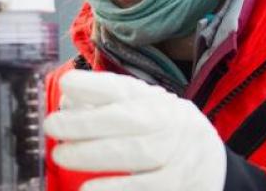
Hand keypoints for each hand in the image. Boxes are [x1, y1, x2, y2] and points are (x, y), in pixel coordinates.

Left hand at [44, 70, 226, 190]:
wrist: (213, 166)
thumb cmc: (160, 135)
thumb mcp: (139, 112)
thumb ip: (105, 108)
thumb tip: (67, 105)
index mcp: (153, 100)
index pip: (123, 88)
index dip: (94, 85)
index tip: (66, 86)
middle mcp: (169, 122)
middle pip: (127, 119)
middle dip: (85, 122)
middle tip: (52, 127)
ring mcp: (178, 154)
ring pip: (136, 152)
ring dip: (94, 154)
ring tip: (62, 156)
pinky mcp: (180, 185)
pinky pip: (147, 188)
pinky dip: (116, 189)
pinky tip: (90, 190)